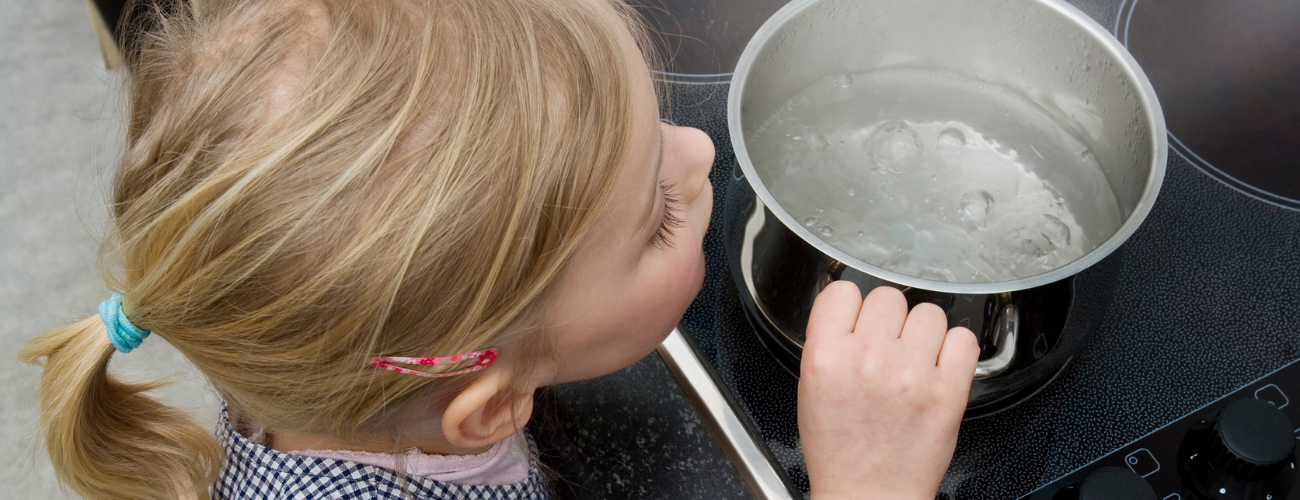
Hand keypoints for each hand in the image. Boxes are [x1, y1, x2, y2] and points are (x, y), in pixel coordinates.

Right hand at [798, 283, 979, 499]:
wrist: (869, 494)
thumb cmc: (840, 448)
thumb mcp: (811, 386)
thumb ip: (828, 341)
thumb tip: (853, 306)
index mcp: (826, 357)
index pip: (843, 291)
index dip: (851, 307)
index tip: (856, 322)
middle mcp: (867, 359)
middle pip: (888, 297)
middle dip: (888, 321)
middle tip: (886, 350)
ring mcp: (911, 374)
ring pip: (929, 312)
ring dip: (923, 333)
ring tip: (913, 361)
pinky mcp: (948, 390)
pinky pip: (963, 338)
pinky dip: (954, 349)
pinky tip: (938, 367)